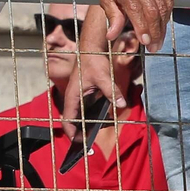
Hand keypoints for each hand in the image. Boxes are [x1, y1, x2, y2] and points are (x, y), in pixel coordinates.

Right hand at [62, 11, 118, 140]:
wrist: (92, 46)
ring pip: (81, 114)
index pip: (67, 119)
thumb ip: (112, 91)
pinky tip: (104, 119)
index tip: (78, 143)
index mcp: (73, 95)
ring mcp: (80, 95)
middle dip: (79, 132)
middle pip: (73, 120)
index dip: (71, 132)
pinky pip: (88, 108)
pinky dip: (93, 115)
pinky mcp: (86, 92)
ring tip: (95, 134)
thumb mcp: (103, 76)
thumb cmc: (92, 59)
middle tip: (88, 144)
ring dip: (87, 124)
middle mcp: (74, 97)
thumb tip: (121, 104)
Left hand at [96, 0, 171, 50]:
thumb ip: (111, 16)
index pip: (137, 9)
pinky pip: (169, 0)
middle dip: (154, 32)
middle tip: (153, 47)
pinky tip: (162, 26)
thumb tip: (111, 36)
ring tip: (158, 41)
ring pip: (163, 7)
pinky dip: (167, 15)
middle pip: (153, 11)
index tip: (145, 43)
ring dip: (162, 27)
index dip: (143, 28)